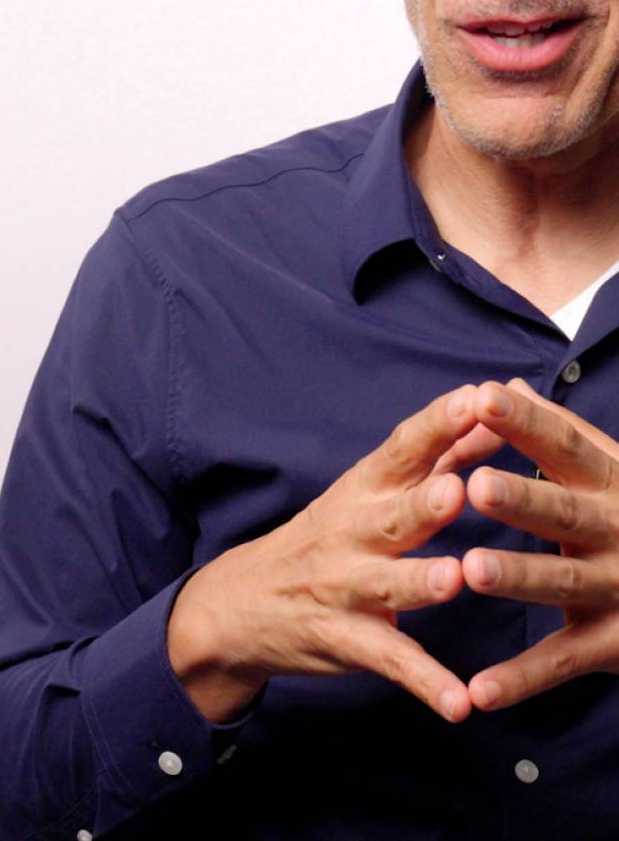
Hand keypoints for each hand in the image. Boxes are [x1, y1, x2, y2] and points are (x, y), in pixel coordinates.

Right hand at [167, 384, 488, 723]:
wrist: (237, 603)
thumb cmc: (323, 538)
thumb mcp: (366, 492)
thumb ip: (433, 457)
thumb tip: (486, 417)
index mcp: (360, 490)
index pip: (401, 450)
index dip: (438, 425)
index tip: (478, 398)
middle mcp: (351, 533)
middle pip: (392, 514)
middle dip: (424, 503)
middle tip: (458, 490)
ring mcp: (344, 588)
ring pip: (387, 585)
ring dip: (420, 582)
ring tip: (453, 580)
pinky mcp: (345, 640)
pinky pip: (389, 662)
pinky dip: (424, 683)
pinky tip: (459, 704)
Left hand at [461, 379, 618, 710]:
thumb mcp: (610, 471)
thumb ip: (556, 432)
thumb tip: (502, 384)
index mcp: (611, 484)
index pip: (567, 445)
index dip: (527, 422)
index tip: (481, 397)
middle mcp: (618, 532)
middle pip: (566, 514)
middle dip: (523, 500)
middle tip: (474, 484)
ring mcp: (618, 590)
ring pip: (563, 584)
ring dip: (518, 578)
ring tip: (471, 569)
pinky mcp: (612, 645)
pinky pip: (562, 662)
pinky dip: (521, 680)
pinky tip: (478, 691)